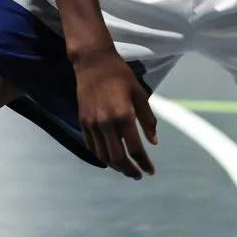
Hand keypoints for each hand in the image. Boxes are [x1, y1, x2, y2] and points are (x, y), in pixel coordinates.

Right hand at [73, 49, 157, 179]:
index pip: (135, 149)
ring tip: (125, 168)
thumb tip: (153, 142)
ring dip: (115, 166)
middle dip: (129, 170)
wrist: (93, 62)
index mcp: (124, 116)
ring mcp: (93, 124)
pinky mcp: (83, 122)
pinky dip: (101, 156)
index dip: (144, 163)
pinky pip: (91, 146)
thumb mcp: (139, 93)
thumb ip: (147, 119)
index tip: (150, 171)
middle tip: (137, 175)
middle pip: (118, 158)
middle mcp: (107, 124)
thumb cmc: (120, 75)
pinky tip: (109, 157)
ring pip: (103, 156)